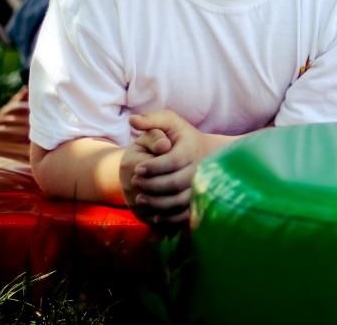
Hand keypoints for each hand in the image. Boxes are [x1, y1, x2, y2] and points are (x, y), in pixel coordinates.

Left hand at [126, 110, 206, 224]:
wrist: (204, 153)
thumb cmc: (179, 137)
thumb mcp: (168, 122)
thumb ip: (151, 120)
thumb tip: (132, 120)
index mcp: (190, 149)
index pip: (172, 161)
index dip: (153, 167)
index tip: (138, 169)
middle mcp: (199, 169)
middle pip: (175, 182)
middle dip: (152, 185)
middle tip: (134, 183)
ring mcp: (200, 186)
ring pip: (180, 200)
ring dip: (157, 202)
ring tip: (140, 198)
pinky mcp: (198, 201)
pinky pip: (185, 214)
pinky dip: (170, 218)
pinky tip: (154, 215)